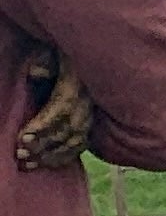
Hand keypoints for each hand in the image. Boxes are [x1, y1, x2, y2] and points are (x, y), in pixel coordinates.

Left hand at [14, 47, 92, 171]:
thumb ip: (45, 61)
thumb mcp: (55, 51)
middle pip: (67, 130)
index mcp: (78, 85)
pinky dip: (65, 156)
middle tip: (20, 155)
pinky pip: (82, 144)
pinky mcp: (93, 123)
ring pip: (75, 141)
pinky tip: (48, 163)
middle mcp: (88, 103)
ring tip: (29, 164)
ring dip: (51, 155)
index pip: (60, 111)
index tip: (22, 137)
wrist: (95, 55)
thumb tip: (36, 73)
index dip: (42, 126)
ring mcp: (92, 115)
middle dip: (42, 145)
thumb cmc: (65, 54)